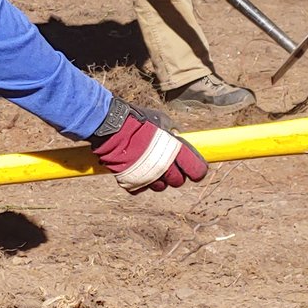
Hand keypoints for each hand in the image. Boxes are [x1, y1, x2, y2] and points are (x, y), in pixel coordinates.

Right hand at [88, 97, 206, 193]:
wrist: (111, 128)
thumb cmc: (137, 121)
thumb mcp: (160, 119)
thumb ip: (172, 131)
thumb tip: (178, 137)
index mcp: (175, 152)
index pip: (197, 170)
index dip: (197, 170)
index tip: (194, 168)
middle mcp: (164, 167)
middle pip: (178, 182)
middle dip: (176, 175)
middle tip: (168, 164)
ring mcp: (148, 177)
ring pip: (161, 187)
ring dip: (159, 179)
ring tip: (150, 165)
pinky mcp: (132, 183)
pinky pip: (143, 188)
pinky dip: (141, 181)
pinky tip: (137, 169)